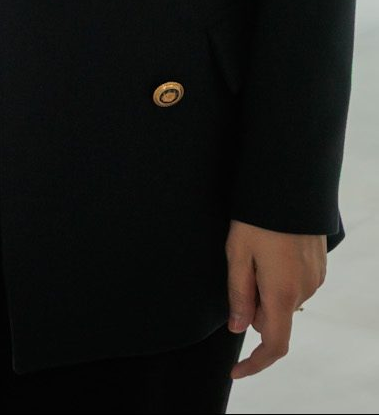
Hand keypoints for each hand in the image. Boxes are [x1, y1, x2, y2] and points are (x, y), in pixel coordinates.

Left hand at [227, 219, 325, 378]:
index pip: (274, 345)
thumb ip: (239, 294)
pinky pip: (296, 285)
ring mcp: (315, 279)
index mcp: (282, 293)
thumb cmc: (258, 217)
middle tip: (239, 270)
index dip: (255, 364)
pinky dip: (279, 278)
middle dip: (254, 308)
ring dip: (267, 289)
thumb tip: (238, 329)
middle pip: (274, 319)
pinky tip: (270, 249)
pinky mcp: (319, 266)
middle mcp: (304, 291)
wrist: (290, 185)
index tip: (235, 371)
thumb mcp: (237, 253)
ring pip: (284, 301)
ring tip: (254, 251)